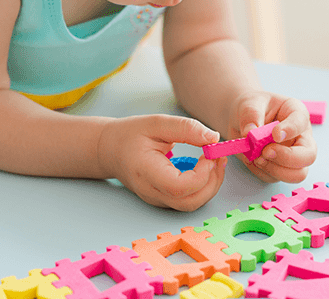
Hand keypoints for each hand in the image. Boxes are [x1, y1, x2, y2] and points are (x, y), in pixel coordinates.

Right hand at [98, 114, 226, 210]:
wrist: (110, 150)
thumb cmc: (131, 135)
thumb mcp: (157, 123)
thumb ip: (186, 128)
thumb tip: (214, 138)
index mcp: (146, 172)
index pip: (179, 187)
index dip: (201, 174)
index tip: (209, 153)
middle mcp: (151, 191)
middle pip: (189, 202)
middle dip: (212, 182)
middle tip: (218, 157)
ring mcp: (157, 199)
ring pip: (191, 204)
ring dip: (210, 186)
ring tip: (214, 162)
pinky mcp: (163, 199)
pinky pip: (187, 200)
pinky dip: (202, 187)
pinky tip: (204, 168)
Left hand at [228, 91, 316, 182]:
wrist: (241, 118)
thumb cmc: (252, 107)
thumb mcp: (249, 104)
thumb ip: (250, 116)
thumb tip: (249, 133)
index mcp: (297, 113)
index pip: (301, 123)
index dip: (290, 130)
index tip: (275, 134)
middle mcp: (300, 136)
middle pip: (309, 156)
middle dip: (287, 158)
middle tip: (265, 151)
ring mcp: (292, 155)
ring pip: (297, 174)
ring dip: (274, 170)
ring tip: (256, 157)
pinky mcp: (279, 167)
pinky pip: (274, 178)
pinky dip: (261, 172)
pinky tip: (251, 159)